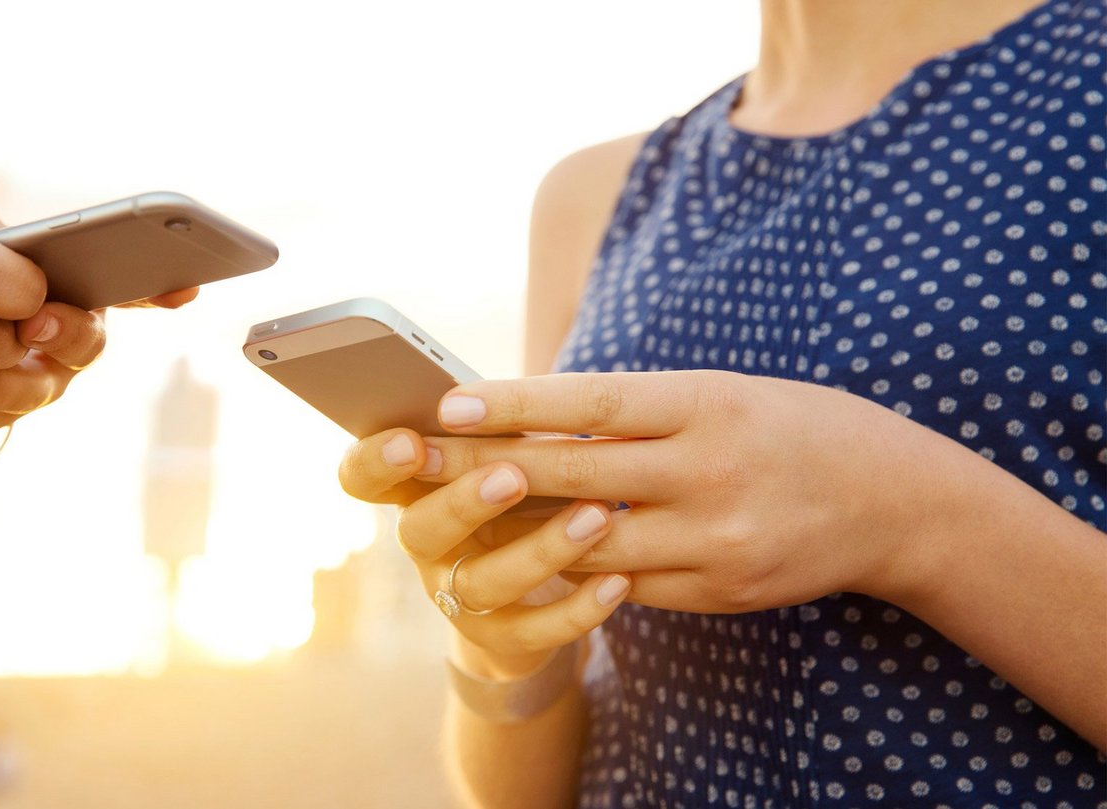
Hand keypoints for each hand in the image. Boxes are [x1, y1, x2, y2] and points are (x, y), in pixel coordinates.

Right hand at [339, 430, 630, 676]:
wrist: (537, 588)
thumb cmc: (527, 486)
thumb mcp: (507, 449)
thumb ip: (496, 427)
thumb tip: (512, 395)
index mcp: (414, 486)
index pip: (361, 474)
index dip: (376, 461)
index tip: (410, 441)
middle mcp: (425, 544)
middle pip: (421, 530)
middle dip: (464, 502)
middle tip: (513, 476)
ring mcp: (456, 595)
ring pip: (481, 583)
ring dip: (540, 550)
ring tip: (596, 516)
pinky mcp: (500, 639)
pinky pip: (534, 633)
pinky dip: (579, 609)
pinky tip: (619, 579)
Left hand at [415, 371, 970, 613]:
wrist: (894, 499)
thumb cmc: (790, 427)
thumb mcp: (720, 393)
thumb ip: (638, 410)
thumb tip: (533, 417)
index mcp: (708, 404)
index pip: (593, 401)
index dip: (516, 403)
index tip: (448, 401)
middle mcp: (709, 471)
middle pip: (575, 472)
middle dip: (484, 466)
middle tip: (414, 457)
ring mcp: (716, 539)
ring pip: (588, 543)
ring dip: (514, 531)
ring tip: (449, 516)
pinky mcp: (721, 591)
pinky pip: (627, 586)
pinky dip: (572, 572)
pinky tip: (523, 561)